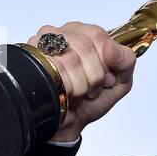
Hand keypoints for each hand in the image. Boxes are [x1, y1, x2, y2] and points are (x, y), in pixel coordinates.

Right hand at [27, 22, 137, 141]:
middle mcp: (62, 34)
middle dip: (94, 75)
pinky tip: (67, 92)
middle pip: (85, 45)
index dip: (105, 61)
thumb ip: (125, 60)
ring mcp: (43, 45)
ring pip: (70, 58)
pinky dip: (68, 87)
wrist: (69, 122)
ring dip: (81, 84)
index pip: (98, 35)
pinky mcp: (31, 60)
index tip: (106, 77)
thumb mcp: (120, 80)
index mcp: (85, 33)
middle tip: (92, 87)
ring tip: (79, 91)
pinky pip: (55, 70)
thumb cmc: (91, 99)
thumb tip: (111, 49)